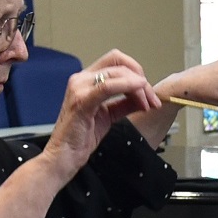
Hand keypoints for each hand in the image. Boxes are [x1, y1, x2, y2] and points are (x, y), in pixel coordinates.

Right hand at [50, 49, 159, 168]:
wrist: (64, 156)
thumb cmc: (80, 138)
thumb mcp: (108, 115)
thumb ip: (124, 103)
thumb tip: (144, 96)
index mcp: (86, 80)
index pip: (116, 61)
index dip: (136, 72)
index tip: (149, 91)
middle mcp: (81, 79)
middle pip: (119, 62)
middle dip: (141, 78)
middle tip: (152, 99)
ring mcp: (80, 88)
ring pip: (117, 72)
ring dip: (139, 86)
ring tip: (148, 104)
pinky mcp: (82, 101)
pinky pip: (108, 86)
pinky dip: (128, 86)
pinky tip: (140, 93)